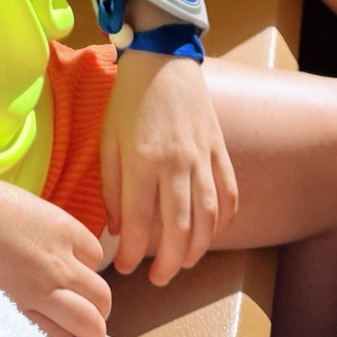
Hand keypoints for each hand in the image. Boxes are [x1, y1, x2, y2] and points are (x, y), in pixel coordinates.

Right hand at [0, 166, 110, 336]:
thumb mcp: (33, 210)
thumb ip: (58, 237)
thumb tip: (72, 263)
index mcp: (64, 229)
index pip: (97, 259)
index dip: (82, 267)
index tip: (64, 270)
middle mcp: (58, 262)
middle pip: (101, 299)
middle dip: (93, 307)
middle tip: (74, 308)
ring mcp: (38, 291)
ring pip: (88, 326)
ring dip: (80, 328)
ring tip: (62, 326)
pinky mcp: (16, 312)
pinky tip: (39, 330)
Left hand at [101, 48, 237, 286]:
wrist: (162, 57)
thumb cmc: (128, 100)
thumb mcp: (107, 141)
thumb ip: (111, 188)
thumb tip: (119, 229)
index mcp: (143, 161)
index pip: (140, 223)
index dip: (133, 254)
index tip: (125, 268)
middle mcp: (176, 163)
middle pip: (179, 229)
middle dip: (169, 263)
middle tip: (158, 278)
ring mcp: (203, 156)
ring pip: (208, 217)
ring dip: (198, 249)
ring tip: (184, 264)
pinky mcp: (219, 149)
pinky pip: (228, 193)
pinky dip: (223, 221)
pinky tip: (211, 234)